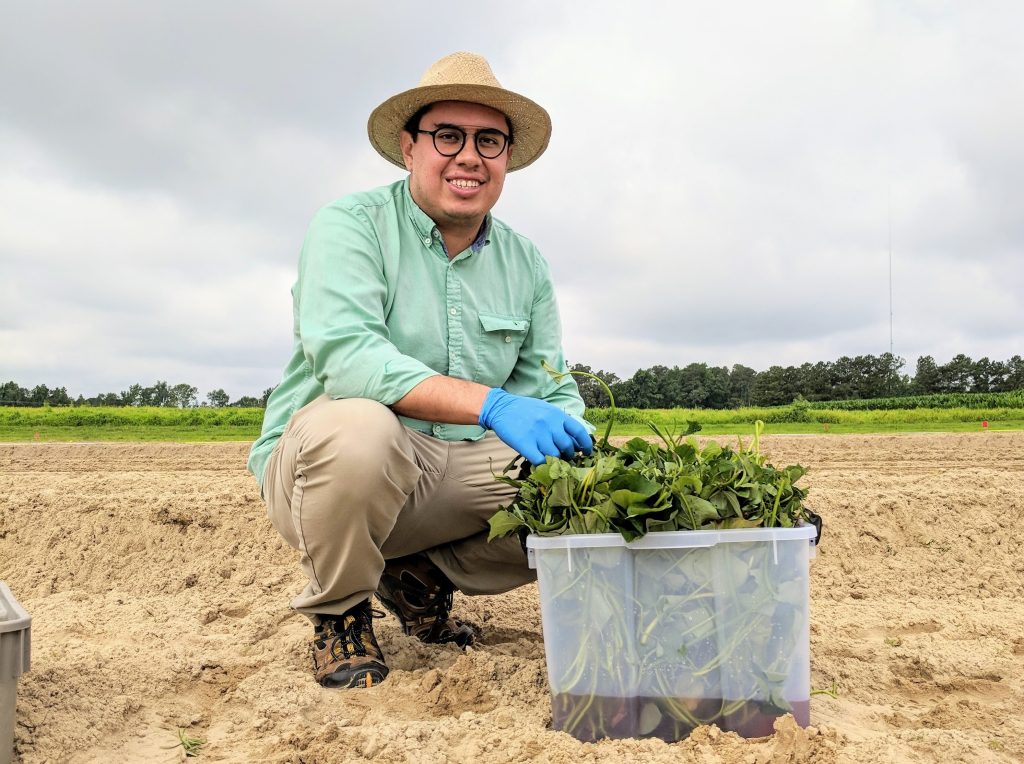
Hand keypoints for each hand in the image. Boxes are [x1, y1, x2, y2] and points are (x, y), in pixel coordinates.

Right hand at [478, 388, 592, 464]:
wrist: (501, 407)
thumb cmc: (525, 410)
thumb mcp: (546, 410)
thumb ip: (560, 424)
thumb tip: (575, 442)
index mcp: (557, 415)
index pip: (579, 431)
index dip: (586, 444)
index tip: (586, 452)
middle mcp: (550, 424)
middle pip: (568, 447)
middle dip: (569, 455)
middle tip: (564, 457)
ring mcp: (538, 434)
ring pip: (555, 456)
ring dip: (555, 461)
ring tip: (551, 460)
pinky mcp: (525, 444)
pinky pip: (540, 461)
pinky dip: (543, 465)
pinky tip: (540, 462)